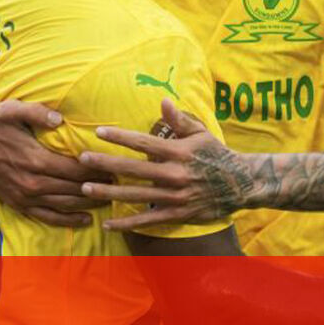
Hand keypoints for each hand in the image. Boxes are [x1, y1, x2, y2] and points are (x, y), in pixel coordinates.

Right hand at [0, 99, 110, 226]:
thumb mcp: (12, 110)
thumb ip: (37, 113)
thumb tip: (60, 119)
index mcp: (34, 159)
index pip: (74, 170)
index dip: (96, 170)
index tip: (114, 168)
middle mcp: (31, 182)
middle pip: (73, 189)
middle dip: (98, 187)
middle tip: (119, 184)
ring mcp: (24, 196)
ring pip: (64, 205)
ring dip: (88, 205)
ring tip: (109, 200)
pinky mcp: (17, 204)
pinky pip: (46, 217)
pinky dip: (66, 221)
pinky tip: (84, 220)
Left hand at [79, 99, 252, 230]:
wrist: (241, 183)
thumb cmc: (216, 154)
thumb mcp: (200, 132)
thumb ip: (179, 119)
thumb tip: (162, 101)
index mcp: (178, 152)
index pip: (143, 142)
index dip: (120, 136)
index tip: (99, 131)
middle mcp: (174, 174)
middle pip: (133, 169)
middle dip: (105, 163)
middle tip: (82, 158)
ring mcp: (175, 197)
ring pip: (136, 195)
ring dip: (109, 192)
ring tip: (85, 188)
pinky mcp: (177, 214)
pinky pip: (148, 220)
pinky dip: (127, 223)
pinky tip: (108, 223)